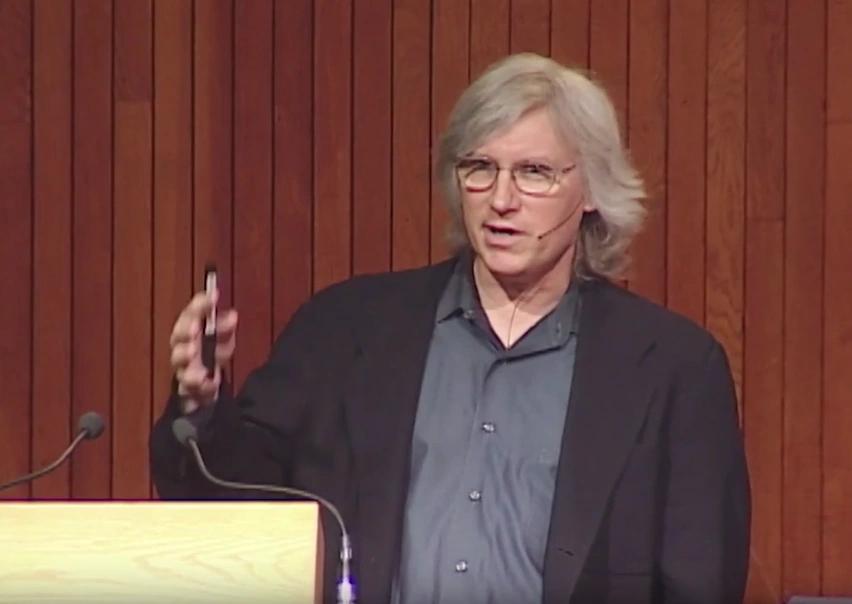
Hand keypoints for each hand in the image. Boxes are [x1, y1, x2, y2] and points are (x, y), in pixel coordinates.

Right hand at [169, 289, 237, 412]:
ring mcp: (183, 369)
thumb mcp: (223, 339)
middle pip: (178, 336)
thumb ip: (225, 328)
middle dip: (185, 331)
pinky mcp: (187, 390)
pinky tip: (209, 384)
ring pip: (180, 363)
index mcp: (190, 329)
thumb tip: (232, 315)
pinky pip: (190, 389)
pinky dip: (201, 386)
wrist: (206, 386)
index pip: (191, 313)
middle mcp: (183, 347)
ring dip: (185, 358)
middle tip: (194, 327)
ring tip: (193, 353)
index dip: (200, 305)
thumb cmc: (211, 354)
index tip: (213, 295)